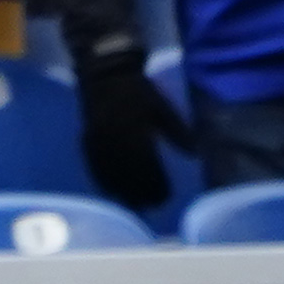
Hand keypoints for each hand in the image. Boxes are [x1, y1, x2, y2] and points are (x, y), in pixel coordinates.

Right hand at [75, 49, 187, 214]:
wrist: (105, 75)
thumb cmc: (138, 91)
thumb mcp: (162, 108)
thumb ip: (178, 133)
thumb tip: (195, 154)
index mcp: (137, 134)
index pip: (148, 169)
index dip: (156, 185)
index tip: (166, 197)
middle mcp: (117, 144)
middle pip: (129, 177)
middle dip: (140, 194)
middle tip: (152, 207)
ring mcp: (100, 145)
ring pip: (111, 176)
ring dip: (123, 193)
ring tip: (134, 205)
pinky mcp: (88, 144)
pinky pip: (95, 169)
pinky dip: (104, 183)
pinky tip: (111, 192)